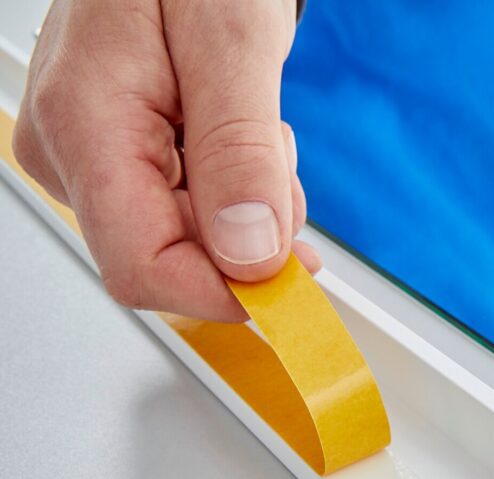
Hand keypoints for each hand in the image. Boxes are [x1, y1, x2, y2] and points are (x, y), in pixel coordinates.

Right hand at [13, 0, 320, 321]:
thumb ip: (240, 152)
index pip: (143, 266)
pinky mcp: (116, 161)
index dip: (226, 292)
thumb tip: (250, 253)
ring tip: (248, 119)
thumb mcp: (231, 41)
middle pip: (176, 257)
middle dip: (249, 227)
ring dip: (247, 199)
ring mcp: (89, 160)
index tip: (293, 287)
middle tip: (272, 148)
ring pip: (192, 238)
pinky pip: (190, 210)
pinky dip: (234, 186)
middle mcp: (70, 152)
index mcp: (83, 124)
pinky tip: (232, 130)